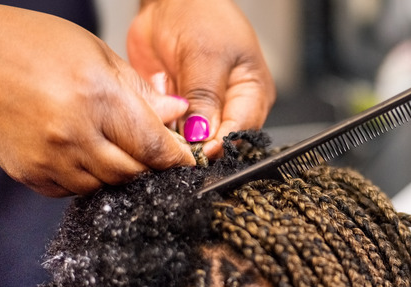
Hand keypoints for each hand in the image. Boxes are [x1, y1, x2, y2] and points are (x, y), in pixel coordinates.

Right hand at [0, 2, 194, 195]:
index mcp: (98, 99)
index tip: (188, 160)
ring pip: (108, 186)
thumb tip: (179, 114)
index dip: (178, 160)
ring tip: (111, 143)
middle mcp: (76, 136)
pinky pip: (77, 191)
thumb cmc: (26, 45)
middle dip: (151, 166)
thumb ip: (140, 91)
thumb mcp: (94, 54)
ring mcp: (52, 161)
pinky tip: (82, 150)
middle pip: (136, 173)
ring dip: (120, 172)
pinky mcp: (33, 176)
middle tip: (152, 150)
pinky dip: (89, 177)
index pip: (156, 148)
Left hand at [127, 0, 275, 157]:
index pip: (241, 133)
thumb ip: (205, 98)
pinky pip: (167, 130)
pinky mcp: (177, 111)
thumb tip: (204, 136)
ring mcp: (202, 110)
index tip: (196, 148)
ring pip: (188, 140)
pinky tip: (159, 88)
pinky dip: (158, 118)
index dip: (218, 145)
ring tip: (167, 89)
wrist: (167, 0)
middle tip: (174, 118)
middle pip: (215, 143)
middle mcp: (230, 107)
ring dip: (172, 126)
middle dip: (191, 137)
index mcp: (252, 95)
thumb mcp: (205, 55)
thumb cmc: (199, 15)